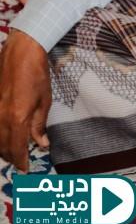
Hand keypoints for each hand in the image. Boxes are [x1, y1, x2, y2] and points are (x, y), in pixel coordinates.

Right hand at [0, 29, 51, 171]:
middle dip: (11, 157)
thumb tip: (42, 143)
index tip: (25, 169)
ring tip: (13, 153)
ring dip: (3, 148)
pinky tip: (4, 137)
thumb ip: (39, 125)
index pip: (16, 148)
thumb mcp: (44, 101)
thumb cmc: (37, 76)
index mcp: (16, 118)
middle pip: (2, 146)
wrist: (20, 54)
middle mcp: (1, 117)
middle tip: (20, 162)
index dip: (20, 160)